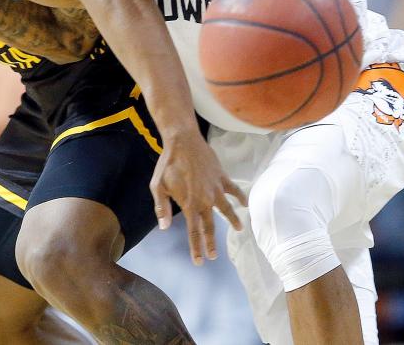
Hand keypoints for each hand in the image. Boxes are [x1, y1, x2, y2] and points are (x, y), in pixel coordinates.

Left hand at [149, 133, 246, 264]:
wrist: (183, 141)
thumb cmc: (168, 164)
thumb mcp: (158, 186)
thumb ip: (162, 207)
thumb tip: (163, 226)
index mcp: (189, 204)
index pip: (193, 232)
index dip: (196, 248)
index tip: (199, 262)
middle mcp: (205, 200)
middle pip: (210, 226)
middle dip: (211, 243)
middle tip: (213, 256)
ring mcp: (216, 189)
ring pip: (227, 209)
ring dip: (233, 220)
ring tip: (239, 230)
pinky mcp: (222, 177)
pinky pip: (234, 189)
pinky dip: (240, 196)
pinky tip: (244, 203)